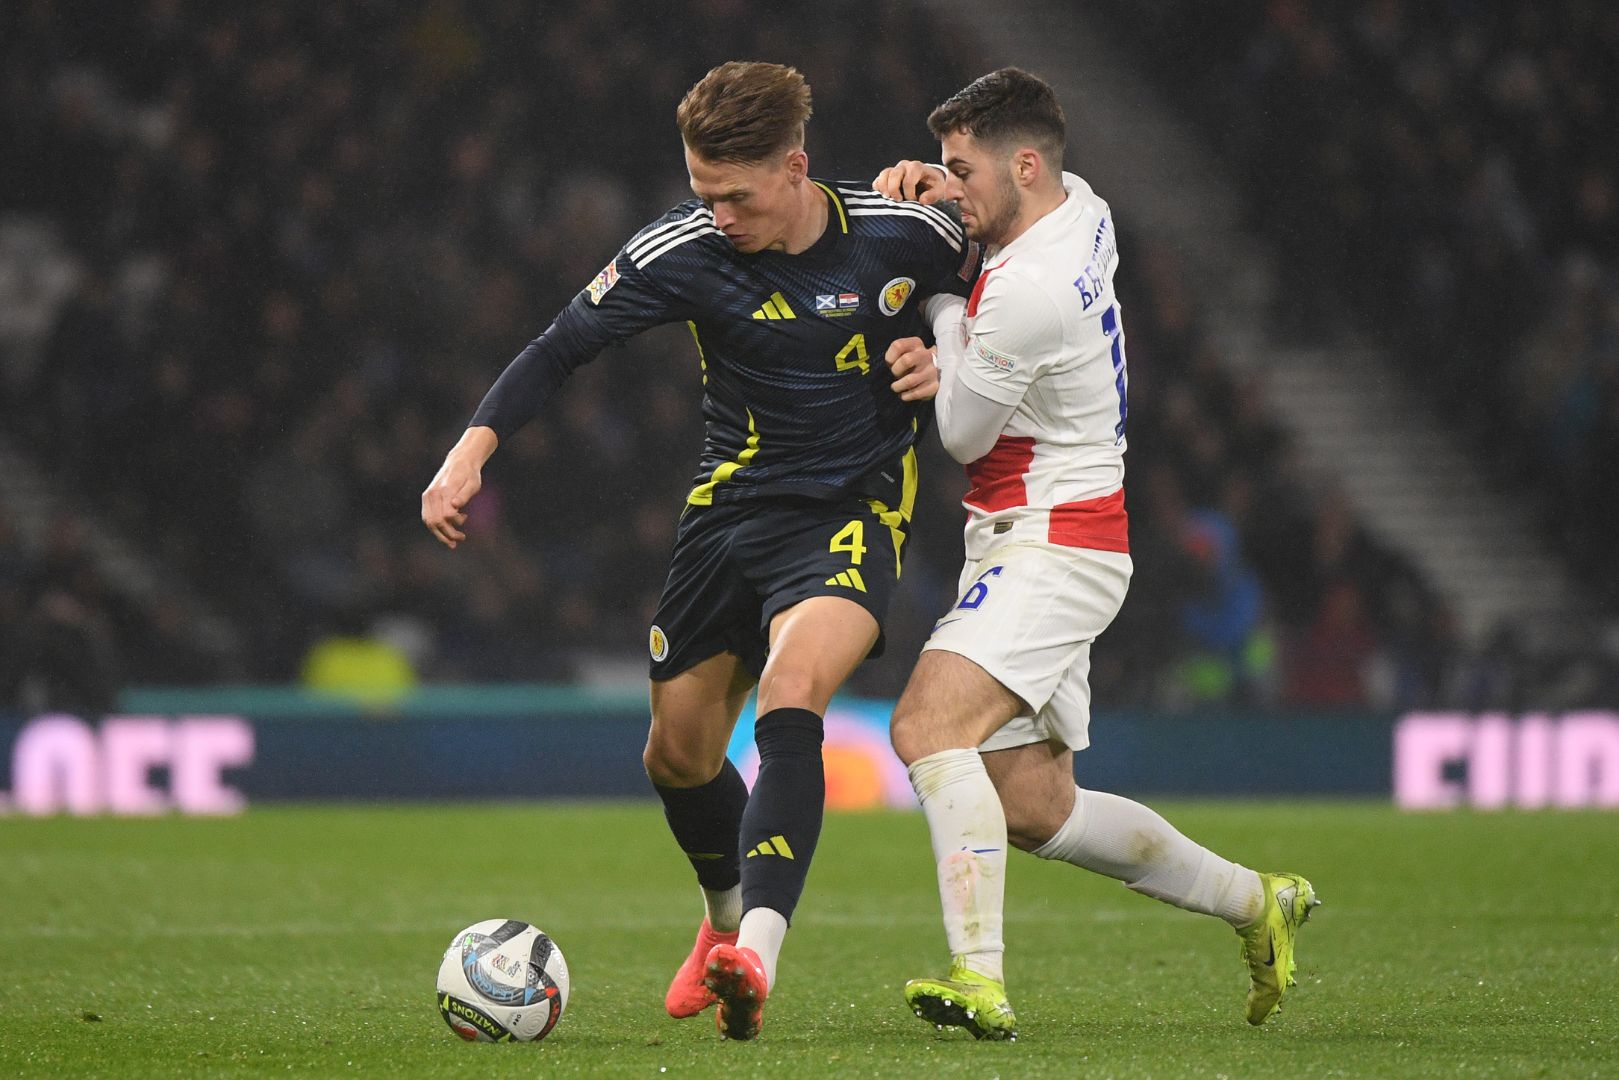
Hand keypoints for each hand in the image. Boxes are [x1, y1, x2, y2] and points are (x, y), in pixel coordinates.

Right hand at [422, 428, 497, 547]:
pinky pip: (427, 516)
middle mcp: (433, 494)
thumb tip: (455, 506)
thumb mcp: (473, 484)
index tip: (465, 522)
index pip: (445, 516)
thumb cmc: (470, 474)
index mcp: (445, 491)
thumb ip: (464, 495)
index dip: (454, 525)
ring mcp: (428, 496)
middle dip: (447, 534)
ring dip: (440, 534)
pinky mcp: (427, 497)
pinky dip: (435, 526)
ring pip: (428, 521)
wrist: (460, 462)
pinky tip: (447, 527)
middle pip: (435, 522)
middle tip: (461, 538)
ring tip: (453, 541)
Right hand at [871, 160, 947, 203]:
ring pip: (884, 175)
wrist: (928, 181)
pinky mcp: (887, 176)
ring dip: (884, 188)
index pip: (908, 180)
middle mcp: (904, 165)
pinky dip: (878, 188)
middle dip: (894, 190)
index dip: (909, 194)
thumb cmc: (933, 186)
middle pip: (894, 175)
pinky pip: (878, 180)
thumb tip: (922, 200)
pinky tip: (884, 196)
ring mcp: (895, 169)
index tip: (914, 201)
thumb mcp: (939, 190)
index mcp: (917, 167)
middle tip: (899, 201)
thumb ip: (933, 195)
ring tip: (888, 198)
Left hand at [886, 336, 938, 401]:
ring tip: (896, 387)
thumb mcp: (902, 354)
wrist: (932, 373)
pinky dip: (906, 396)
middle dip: (896, 371)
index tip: (890, 364)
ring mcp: (932, 371)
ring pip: (910, 380)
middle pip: (906, 360)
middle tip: (896, 375)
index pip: (898, 346)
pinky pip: (916, 393)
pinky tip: (905, 394)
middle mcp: (926, 355)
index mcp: (916, 344)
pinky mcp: (934, 386)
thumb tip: (889, 367)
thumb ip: (894, 356)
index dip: (890, 358)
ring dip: (898, 386)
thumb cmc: (910, 364)